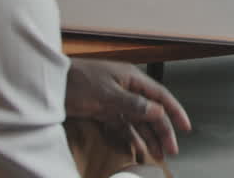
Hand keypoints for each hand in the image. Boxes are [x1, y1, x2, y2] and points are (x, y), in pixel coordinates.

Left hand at [65, 58, 191, 160]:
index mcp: (131, 79)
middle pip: (151, 112)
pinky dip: (130, 138)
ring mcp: (115, 101)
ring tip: (157, 155)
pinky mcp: (103, 111)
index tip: (185, 128)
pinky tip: (136, 149)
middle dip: (162, 132)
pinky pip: (122, 127)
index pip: (160, 96)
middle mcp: (127, 89)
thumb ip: (132, 104)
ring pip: (137, 122)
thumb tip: (157, 111)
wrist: (48, 83)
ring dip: (147, 138)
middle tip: (170, 150)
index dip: (175, 112)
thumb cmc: (75, 80)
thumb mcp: (105, 94)